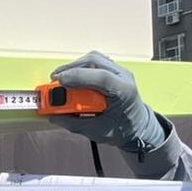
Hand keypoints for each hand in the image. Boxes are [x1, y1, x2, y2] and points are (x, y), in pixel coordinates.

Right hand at [49, 52, 166, 153]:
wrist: (138, 127)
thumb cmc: (123, 129)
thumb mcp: (96, 131)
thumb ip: (73, 123)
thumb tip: (53, 115)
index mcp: (124, 92)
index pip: (101, 77)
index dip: (78, 77)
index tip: (59, 82)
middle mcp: (123, 77)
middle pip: (95, 62)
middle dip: (71, 69)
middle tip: (54, 81)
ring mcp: (119, 71)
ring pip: (93, 59)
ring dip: (74, 66)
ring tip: (60, 79)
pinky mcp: (112, 70)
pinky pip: (94, 62)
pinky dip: (80, 67)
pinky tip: (72, 77)